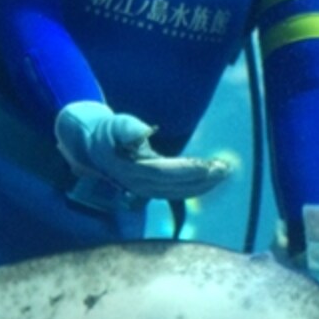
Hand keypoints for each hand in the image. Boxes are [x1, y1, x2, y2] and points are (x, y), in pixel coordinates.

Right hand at [55, 101, 229, 201]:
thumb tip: (143, 131)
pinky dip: (196, 188)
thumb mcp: (114, 124)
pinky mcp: (152, 191)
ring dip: (202, 185)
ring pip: (177, 193)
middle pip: (174, 186)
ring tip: (223, 172)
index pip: (161, 172)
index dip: (184, 170)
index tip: (206, 164)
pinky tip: (211, 180)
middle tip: (223, 168)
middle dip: (200, 178)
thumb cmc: (107, 133)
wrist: (94, 149)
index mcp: (130, 168)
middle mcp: (138, 184)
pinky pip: (177, 193)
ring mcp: (145, 191)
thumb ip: (127, 128)